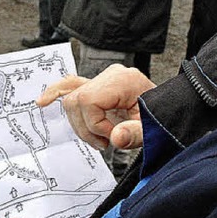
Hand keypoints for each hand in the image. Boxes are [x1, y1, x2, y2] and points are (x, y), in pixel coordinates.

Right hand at [37, 64, 154, 149]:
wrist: (174, 111)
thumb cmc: (165, 117)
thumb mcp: (155, 129)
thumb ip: (136, 134)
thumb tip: (116, 138)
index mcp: (124, 80)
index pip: (89, 100)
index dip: (95, 124)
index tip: (112, 138)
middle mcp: (112, 75)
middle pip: (76, 99)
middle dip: (85, 127)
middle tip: (105, 143)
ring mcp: (105, 79)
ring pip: (71, 97)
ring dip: (79, 122)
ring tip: (99, 137)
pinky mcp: (100, 86)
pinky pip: (73, 86)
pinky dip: (57, 93)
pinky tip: (42, 102)